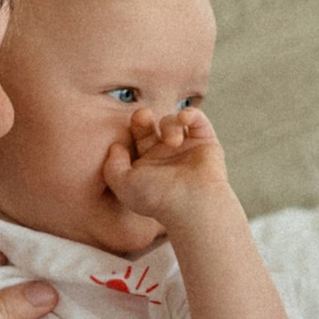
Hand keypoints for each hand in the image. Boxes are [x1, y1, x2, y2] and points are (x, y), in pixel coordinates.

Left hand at [104, 106, 230, 226]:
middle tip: (143, 116)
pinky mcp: (206, 142)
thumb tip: (115, 147)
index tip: (133, 125)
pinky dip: (191, 114)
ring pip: (173, 121)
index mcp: (147, 163)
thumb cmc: (158, 198)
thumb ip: (112, 166)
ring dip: (169, 124)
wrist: (192, 204)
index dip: (133, 126)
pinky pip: (198, 119)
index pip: (135, 137)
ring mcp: (186, 148)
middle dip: (144, 117)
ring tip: (173, 141)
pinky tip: (184, 118)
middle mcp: (165, 154)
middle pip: (151, 124)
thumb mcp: (124, 185)